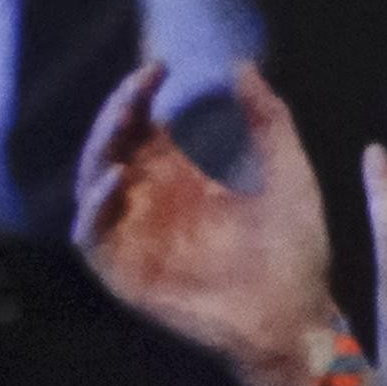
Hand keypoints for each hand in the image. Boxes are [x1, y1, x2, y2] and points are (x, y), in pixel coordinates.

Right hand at [76, 60, 334, 385]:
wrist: (295, 320)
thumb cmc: (296, 255)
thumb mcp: (290, 177)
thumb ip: (270, 122)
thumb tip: (242, 65)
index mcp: (178, 177)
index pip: (140, 125)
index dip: (140, 93)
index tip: (159, 67)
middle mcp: (146, 201)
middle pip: (109, 145)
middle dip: (117, 112)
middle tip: (138, 87)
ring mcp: (130, 235)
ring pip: (90, 180)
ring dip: (100, 149)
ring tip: (122, 122)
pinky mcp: (121, 270)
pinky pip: (90, 232)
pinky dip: (95, 205)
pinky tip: (117, 180)